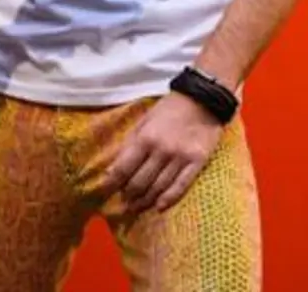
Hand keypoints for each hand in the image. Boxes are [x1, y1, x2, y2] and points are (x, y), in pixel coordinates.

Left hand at [102, 94, 223, 215]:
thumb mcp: (143, 121)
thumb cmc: (169, 110)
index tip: (105, 191)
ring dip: (145, 200)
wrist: (202, 100)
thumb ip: (129, 144)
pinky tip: (159, 207)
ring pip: (158, 187)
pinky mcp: (197, 162)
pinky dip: (169, 199)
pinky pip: (181, 186)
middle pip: (140, 182)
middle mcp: (161, 150)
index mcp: (145, 138)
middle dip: (129, 195)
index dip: (112, 182)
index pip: (123, 168)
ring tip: (137, 207)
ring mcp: (180, 157)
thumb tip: (112, 169)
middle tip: (124, 202)